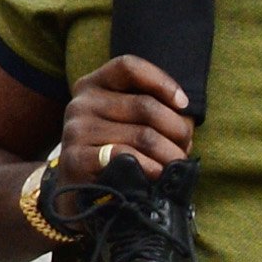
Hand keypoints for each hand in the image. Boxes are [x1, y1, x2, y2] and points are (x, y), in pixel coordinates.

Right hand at [49, 52, 194, 212]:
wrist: (77, 194)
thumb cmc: (112, 153)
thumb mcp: (125, 122)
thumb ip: (149, 109)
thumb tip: (185, 117)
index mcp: (93, 85)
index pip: (129, 67)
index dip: (161, 81)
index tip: (183, 104)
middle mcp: (81, 103)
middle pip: (145, 105)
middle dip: (177, 128)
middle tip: (186, 146)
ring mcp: (76, 130)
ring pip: (143, 135)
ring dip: (171, 153)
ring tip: (177, 164)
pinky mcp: (76, 159)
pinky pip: (126, 156)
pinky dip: (151, 167)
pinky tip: (158, 174)